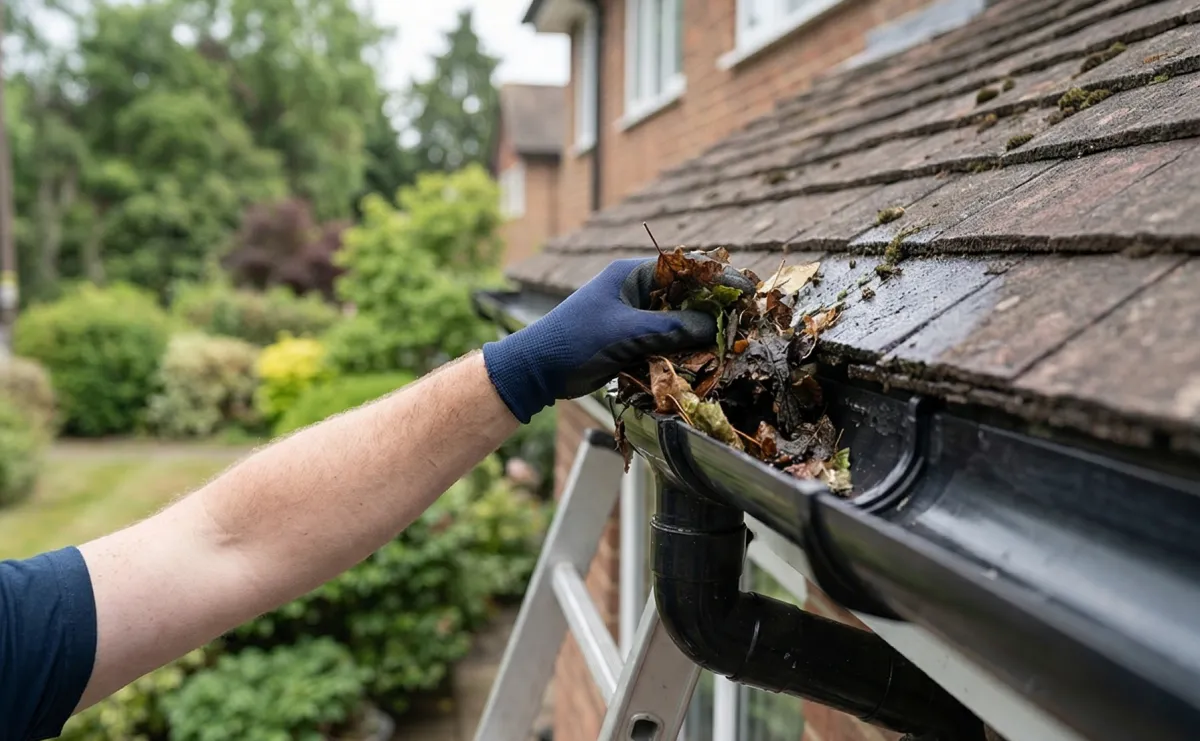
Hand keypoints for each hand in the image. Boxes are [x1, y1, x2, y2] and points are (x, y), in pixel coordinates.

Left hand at [483, 257, 754, 422]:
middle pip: (686, 296)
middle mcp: (637, 292)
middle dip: (714, 309)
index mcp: (633, 275)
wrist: (537, 370)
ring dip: (699, 332)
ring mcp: (634, 317)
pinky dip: (683, 349)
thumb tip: (714, 327)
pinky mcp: (631, 341)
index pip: (686, 270)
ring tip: (730, 342)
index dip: (718, 279)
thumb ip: (671, 328)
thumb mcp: (626, 332)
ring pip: (678, 321)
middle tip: (744, 322)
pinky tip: (703, 359)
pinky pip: (666, 341)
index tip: (747, 291)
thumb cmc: (574, 341)